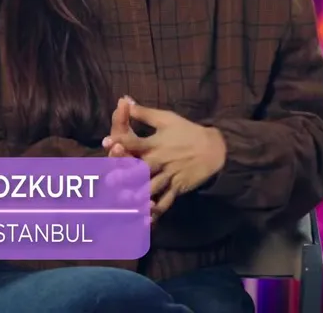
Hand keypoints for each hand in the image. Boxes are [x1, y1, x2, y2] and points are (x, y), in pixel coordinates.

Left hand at [103, 103, 227, 220]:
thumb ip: (144, 113)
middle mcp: (161, 161)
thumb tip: (125, 101)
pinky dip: (156, 211)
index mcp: (156, 143)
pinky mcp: (177, 187)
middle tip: (111, 180)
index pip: (136, 142)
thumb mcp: (167, 118)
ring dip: (139, 195)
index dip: (122, 141)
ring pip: (152, 188)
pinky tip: (146, 219)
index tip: (108, 142)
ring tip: (125, 202)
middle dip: (127, 174)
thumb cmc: (187, 132)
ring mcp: (170, 175)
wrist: (214, 148)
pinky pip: (166, 201)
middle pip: (141, 169)